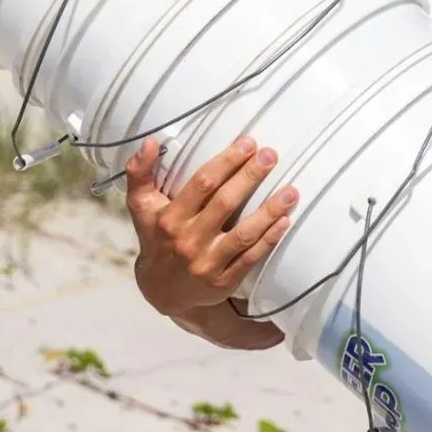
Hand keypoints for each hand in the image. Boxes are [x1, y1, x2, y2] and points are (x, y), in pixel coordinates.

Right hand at [124, 135, 297, 316]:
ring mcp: (207, 262)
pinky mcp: (224, 280)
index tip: (247, 143)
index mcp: (170, 218)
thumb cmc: (157, 236)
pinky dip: (269, 239)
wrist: (162, 290)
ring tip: (292, 191)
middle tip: (270, 155)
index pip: (201, 185)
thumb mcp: (142, 206)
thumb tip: (150, 141)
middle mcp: (188, 240)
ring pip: (243, 234)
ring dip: (269, 211)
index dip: (226, 162)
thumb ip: (139, 172)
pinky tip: (285, 220)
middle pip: (225, 203)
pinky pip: (250, 257)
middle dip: (250, 177)